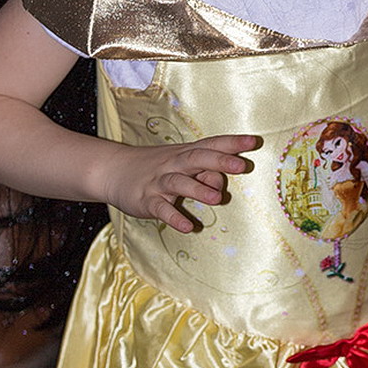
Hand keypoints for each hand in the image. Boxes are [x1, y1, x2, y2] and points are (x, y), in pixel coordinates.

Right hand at [102, 134, 259, 231]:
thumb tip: (221, 185)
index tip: (253, 141)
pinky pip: (161, 209)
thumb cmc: (158, 168)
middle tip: (242, 165)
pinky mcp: (147, 200)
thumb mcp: (181, 166)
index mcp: (186, 154)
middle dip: (219, 161)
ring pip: (179, 182)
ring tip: (218, 198)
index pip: (211, 144)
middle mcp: (174, 164)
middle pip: (197, 158)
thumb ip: (205, 174)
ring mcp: (160, 182)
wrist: (113, 170)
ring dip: (198, 189)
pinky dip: (174, 217)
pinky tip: (187, 226)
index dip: (231, 143)